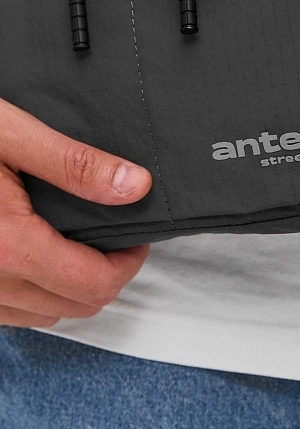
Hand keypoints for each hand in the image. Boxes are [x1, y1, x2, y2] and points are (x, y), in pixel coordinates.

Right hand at [0, 97, 151, 326]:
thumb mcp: (12, 137)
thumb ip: (75, 165)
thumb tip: (133, 186)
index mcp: (9, 245)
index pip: (94, 284)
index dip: (129, 262)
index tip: (136, 235)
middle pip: (75, 306)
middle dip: (106, 274)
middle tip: (116, 235)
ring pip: (43, 313)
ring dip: (72, 285)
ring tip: (79, 241)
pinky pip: (9, 310)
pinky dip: (36, 289)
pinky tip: (39, 252)